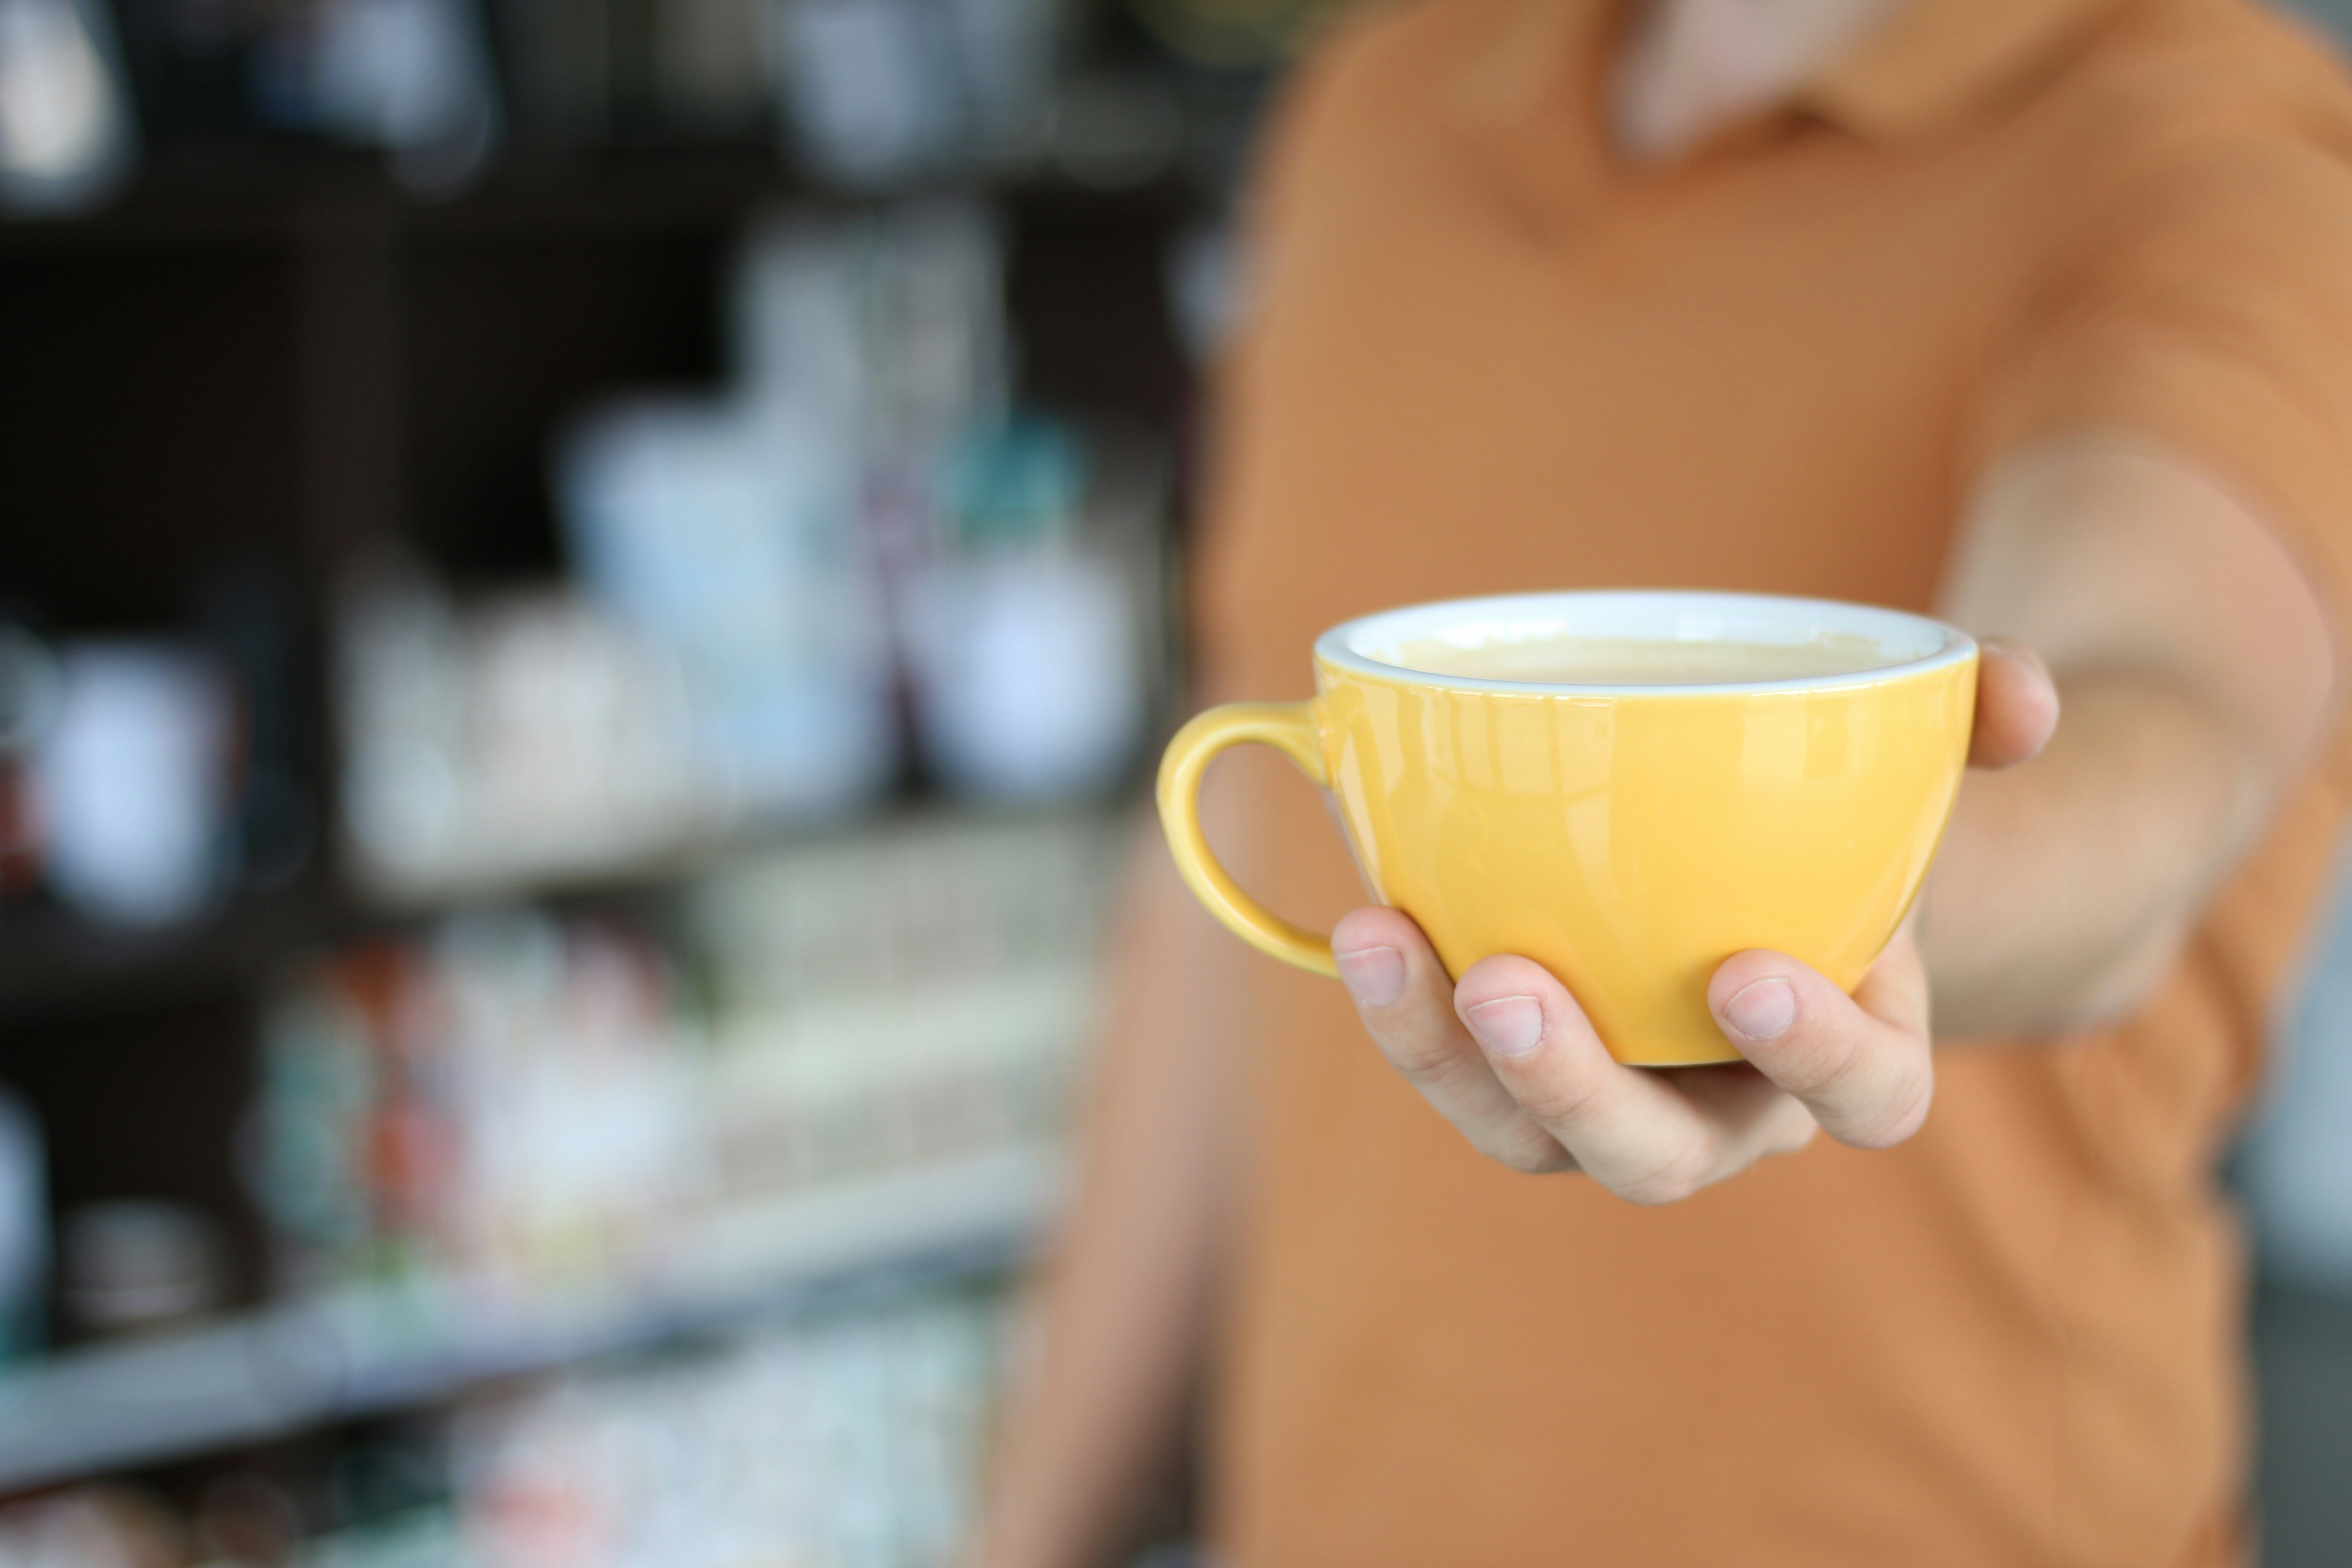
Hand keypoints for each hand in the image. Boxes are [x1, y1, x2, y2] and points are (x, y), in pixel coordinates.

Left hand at [1328, 640, 2059, 1203]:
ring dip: (1445, 1057)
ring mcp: (1611, 1100)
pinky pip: (1455, 1073)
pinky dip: (1403, 1009)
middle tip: (1509, 986)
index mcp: (1850, 1051)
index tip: (1750, 972)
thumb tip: (2023, 696)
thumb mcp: (1917, 762)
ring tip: (1379, 943)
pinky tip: (1363, 923)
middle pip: (1658, 1157)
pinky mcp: (1515, 1070)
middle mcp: (1728, 1108)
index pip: (1866, 1096)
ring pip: (1525, 1136)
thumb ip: (1982, 714)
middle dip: (1580, 1087)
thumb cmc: (1844, 823)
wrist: (1759, 865)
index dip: (1820, 1055)